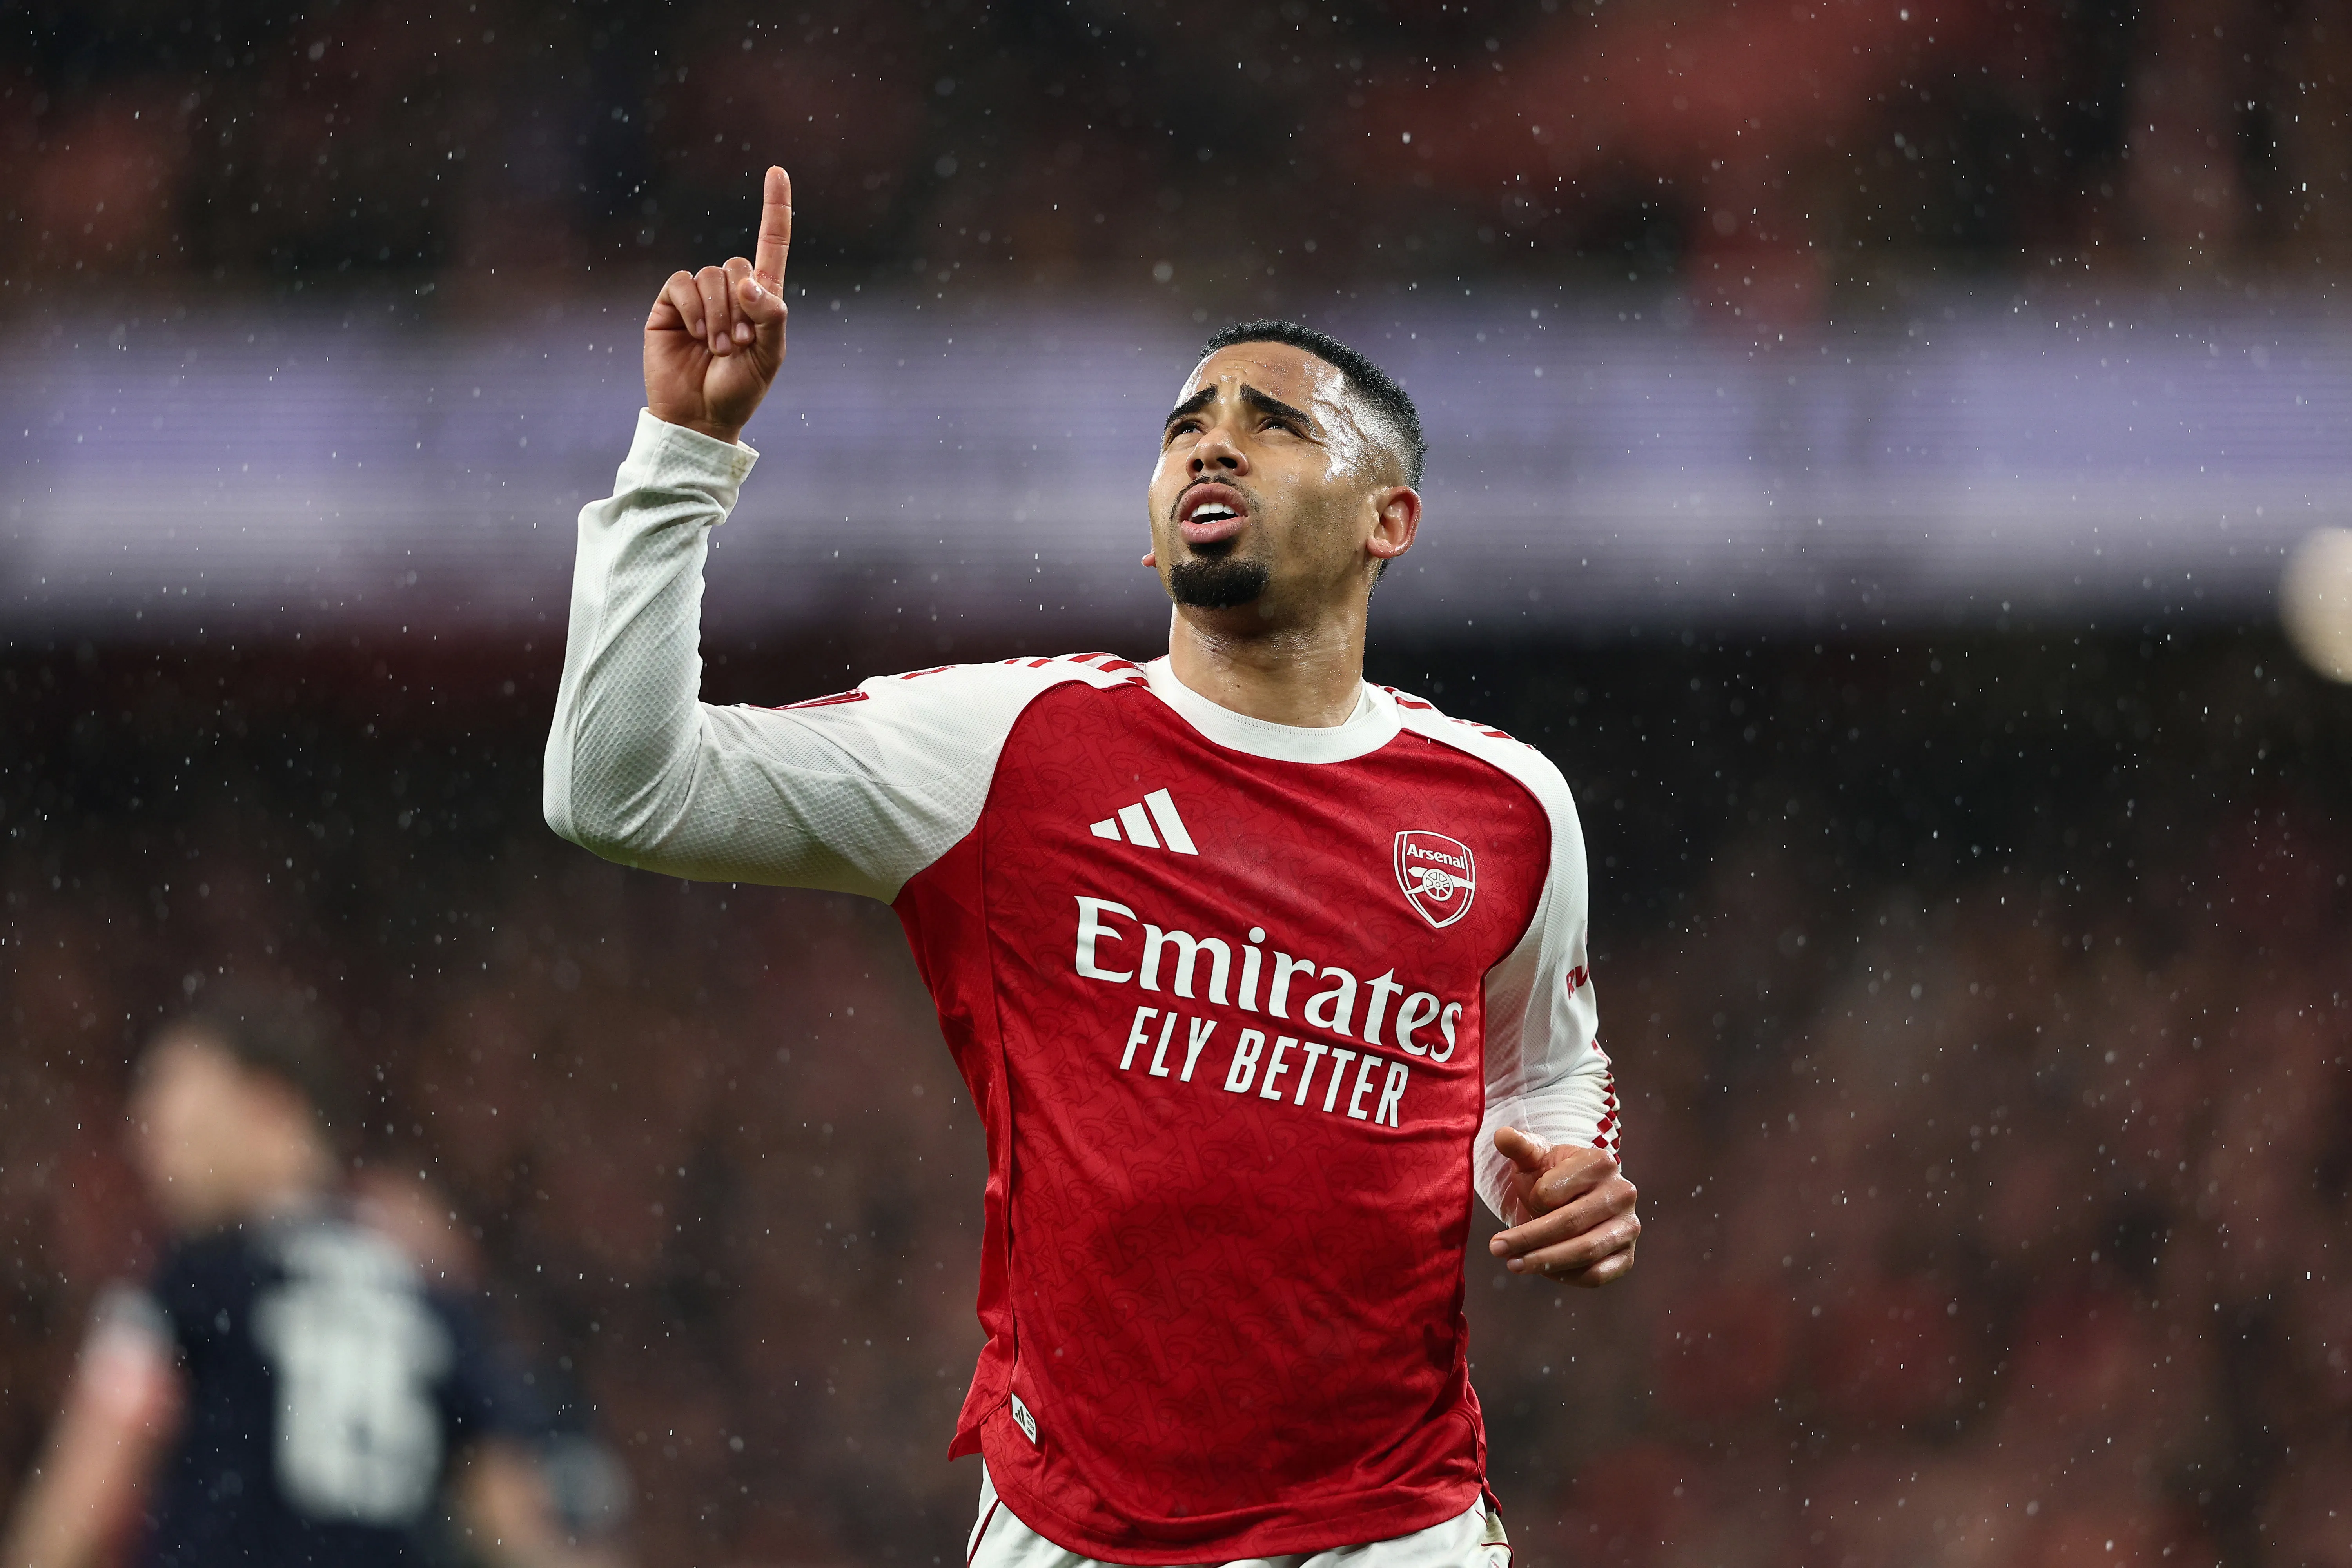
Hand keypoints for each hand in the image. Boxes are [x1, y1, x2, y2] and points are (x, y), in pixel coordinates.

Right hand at [644, 165, 791, 443]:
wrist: (700, 416)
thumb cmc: (739, 389)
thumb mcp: (769, 356)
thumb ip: (771, 316)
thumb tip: (750, 282)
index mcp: (761, 299)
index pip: (771, 244)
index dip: (775, 209)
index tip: (777, 171)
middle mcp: (730, 291)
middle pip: (737, 265)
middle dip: (741, 307)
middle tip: (738, 344)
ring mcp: (698, 297)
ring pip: (710, 276)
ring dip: (717, 315)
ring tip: (716, 349)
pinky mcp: (669, 304)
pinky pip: (682, 284)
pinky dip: (692, 310)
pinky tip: (694, 336)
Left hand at [1486, 1127, 1638, 1285]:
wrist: (1579, 1196)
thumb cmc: (1552, 1176)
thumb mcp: (1535, 1157)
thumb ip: (1519, 1146)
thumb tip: (1501, 1135)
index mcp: (1600, 1162)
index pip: (1552, 1191)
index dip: (1531, 1201)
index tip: (1521, 1202)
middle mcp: (1622, 1193)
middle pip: (1568, 1223)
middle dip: (1527, 1239)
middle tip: (1496, 1249)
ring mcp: (1628, 1226)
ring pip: (1583, 1251)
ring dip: (1543, 1261)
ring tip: (1513, 1264)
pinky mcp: (1627, 1255)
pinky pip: (1596, 1274)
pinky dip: (1567, 1277)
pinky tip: (1543, 1272)